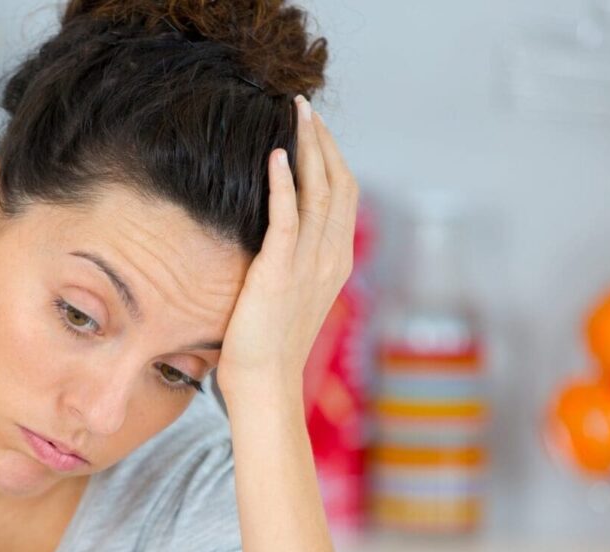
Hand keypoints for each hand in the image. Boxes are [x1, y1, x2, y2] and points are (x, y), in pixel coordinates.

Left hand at [216, 94, 357, 398]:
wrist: (266, 386)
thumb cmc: (267, 350)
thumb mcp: (290, 297)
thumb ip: (292, 264)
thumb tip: (277, 241)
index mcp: (336, 262)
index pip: (343, 196)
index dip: (332, 157)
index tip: (315, 129)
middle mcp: (331, 257)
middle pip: (338, 183)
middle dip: (323, 140)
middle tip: (305, 107)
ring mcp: (308, 264)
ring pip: (318, 190)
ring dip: (308, 147)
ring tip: (295, 114)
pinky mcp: (279, 271)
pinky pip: (287, 216)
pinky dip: (284, 182)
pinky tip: (276, 155)